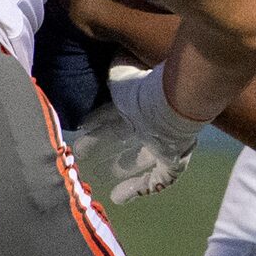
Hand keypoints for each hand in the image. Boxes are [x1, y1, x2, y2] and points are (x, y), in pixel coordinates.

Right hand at [68, 63, 204, 203]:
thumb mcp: (119, 74)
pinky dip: (138, 187)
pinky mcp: (173, 159)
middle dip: (102, 143)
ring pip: (140, 158)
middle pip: (123, 136)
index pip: (112, 113)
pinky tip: (119, 198)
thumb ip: (110, 69)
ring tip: (97, 174)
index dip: (95, 121)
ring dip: (119, 166)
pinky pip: (157, 178)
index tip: (79, 126)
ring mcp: (163, 142)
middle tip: (80, 153)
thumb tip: (100, 58)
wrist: (176, 98)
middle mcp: (149, 123)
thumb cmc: (144, 84)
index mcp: (137, 102)